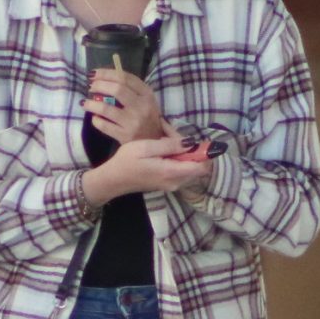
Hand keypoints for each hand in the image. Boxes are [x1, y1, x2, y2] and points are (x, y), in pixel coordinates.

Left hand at [84, 66, 168, 144]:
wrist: (154, 143)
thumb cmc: (147, 118)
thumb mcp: (145, 100)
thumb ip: (130, 88)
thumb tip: (104, 78)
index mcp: (147, 95)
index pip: (125, 78)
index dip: (106, 73)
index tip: (94, 74)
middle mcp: (141, 107)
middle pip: (117, 89)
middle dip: (99, 85)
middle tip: (90, 87)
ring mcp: (133, 122)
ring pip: (106, 108)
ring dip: (92, 103)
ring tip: (84, 103)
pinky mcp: (125, 136)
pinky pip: (104, 125)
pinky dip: (96, 120)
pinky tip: (95, 118)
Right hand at [85, 134, 211, 204]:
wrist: (113, 179)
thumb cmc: (127, 161)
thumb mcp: (147, 147)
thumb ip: (170, 145)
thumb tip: (192, 142)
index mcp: (172, 172)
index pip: (202, 166)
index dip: (206, 153)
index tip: (199, 139)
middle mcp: (176, 182)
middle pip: (197, 164)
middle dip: (191, 148)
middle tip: (171, 134)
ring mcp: (173, 184)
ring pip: (189, 166)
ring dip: (183, 151)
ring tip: (164, 138)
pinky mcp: (168, 183)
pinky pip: (181, 169)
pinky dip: (177, 157)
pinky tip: (162, 148)